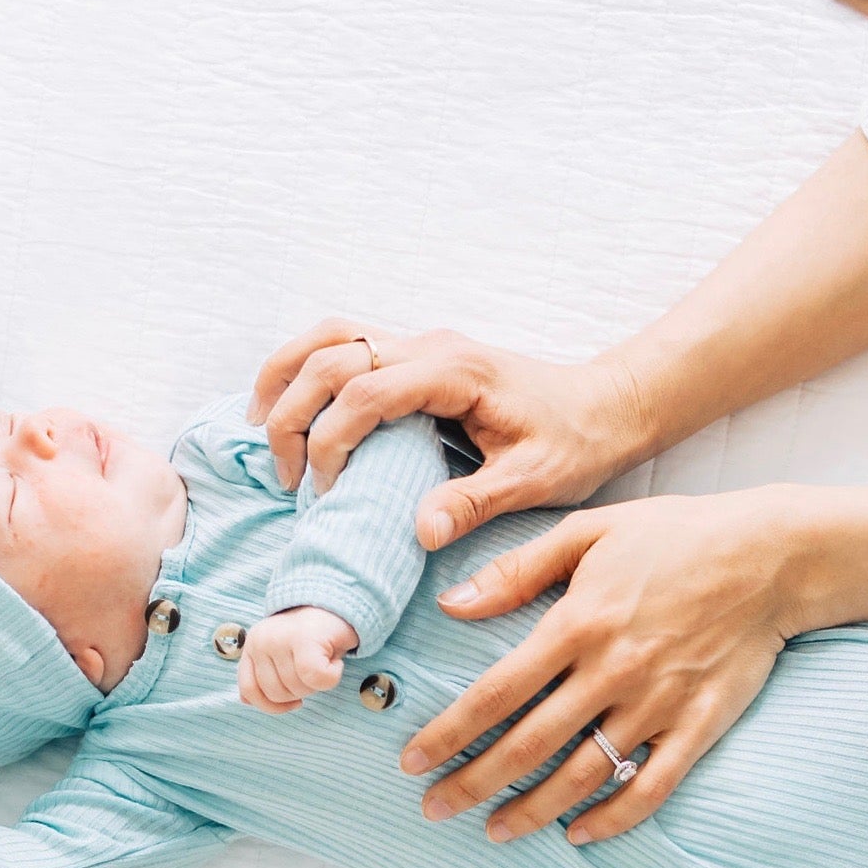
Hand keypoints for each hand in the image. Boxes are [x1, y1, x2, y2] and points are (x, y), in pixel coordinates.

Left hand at [237, 607, 359, 713]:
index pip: (249, 690)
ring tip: (324, 662)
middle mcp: (261, 641)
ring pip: (298, 687)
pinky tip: (335, 664)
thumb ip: (262, 675)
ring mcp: (280, 638)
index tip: (293, 702)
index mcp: (252, 646)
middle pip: (277, 693)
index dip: (272, 705)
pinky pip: (315, 677)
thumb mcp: (281, 656)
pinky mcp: (304, 638)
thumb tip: (246, 700)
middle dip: (301, 692)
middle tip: (314, 671)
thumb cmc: (313, 637)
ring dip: (318, 685)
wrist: (339, 605)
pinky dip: (331, 677)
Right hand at [246, 319, 654, 547]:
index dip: (331, 440)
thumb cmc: (574, 443)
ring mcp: (420, 342)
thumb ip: (475, 503)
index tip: (326, 492)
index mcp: (456, 372)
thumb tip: (420, 531)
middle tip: (289, 479)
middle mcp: (431, 345)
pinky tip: (289, 407)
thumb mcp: (533, 482)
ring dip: (285, 377)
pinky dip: (305, 367)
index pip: (365, 390)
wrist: (605, 406)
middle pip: (330, 355)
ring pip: (328, 335)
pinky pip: (343, 342)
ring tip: (262, 432)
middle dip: (292, 414)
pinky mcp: (416, 353)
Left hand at [398, 486, 826, 845]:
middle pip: (527, 744)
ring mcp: (657, 704)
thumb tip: (452, 604)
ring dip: (532, 810)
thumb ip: (517, 570)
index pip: (494, 693)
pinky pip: (650, 787)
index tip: (411, 761)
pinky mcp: (698, 726)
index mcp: (577, 622)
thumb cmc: (677, 536)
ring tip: (495, 829)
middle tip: (434, 809)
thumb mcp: (589, 531)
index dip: (447, 733)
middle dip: (473, 782)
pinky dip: (612, 818)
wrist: (774, 555)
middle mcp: (612, 671)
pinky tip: (579, 833)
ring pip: (581, 774)